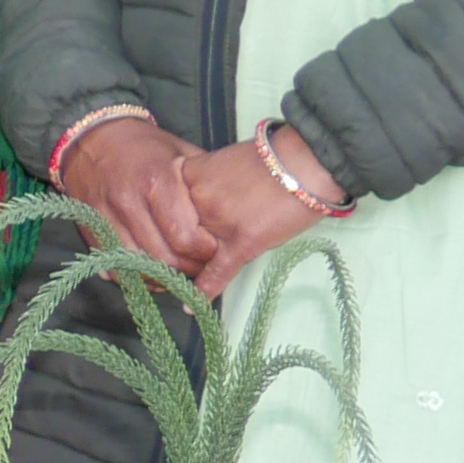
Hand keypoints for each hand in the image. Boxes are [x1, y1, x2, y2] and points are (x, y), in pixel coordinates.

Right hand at [60, 114, 210, 276]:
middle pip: (163, 258)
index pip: (186, 238)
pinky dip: (135, 274)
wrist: (92, 138)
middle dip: (188, 269)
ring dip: (162, 277)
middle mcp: (129, 202)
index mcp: (157, 182)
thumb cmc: (144, 146)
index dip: (205, 252)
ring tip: (178, 271)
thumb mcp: (182, 154)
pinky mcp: (91, 230)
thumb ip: (204, 185)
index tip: (215, 250)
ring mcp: (106, 218)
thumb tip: (230, 214)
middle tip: (201, 267)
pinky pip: (115, 266)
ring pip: (138, 267)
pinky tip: (151, 270)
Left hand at [173, 130, 334, 290]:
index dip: (157, 232)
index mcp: (187, 175)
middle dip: (169, 254)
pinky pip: (218, 270)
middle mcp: (196, 198)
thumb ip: (200, 187)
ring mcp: (217, 220)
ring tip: (183, 282)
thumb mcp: (222, 164)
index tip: (156, 244)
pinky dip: (207, 288)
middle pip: (169, 235)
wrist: (307, 160)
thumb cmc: (271, 159)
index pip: (159, 211)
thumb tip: (189, 212)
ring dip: (188, 270)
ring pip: (190, 254)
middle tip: (167, 268)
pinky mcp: (243, 240)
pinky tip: (194, 303)